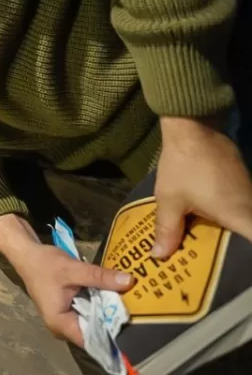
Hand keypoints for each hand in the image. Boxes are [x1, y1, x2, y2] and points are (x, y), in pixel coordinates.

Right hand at [12, 241, 132, 345]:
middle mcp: (62, 328)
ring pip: (93, 322)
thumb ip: (100, 277)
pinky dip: (99, 306)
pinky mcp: (67, 312)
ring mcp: (64, 320)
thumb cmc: (44, 264)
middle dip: (113, 321)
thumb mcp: (73, 269)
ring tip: (128, 303)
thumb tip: (129, 281)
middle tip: (136, 311)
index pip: (93, 340)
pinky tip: (113, 297)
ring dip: (107, 313)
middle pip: (94, 332)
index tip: (133, 323)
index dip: (113, 334)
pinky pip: (88, 314)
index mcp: (60, 324)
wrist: (27, 253)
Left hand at [152, 116, 251, 257]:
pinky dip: (226, 220)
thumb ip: (168, 230)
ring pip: (244, 223)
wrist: (194, 128)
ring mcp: (250, 196)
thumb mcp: (170, 201)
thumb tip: (159, 257)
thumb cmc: (184, 166)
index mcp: (241, 217)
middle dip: (232, 253)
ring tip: (206, 252)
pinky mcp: (242, 186)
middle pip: (248, 237)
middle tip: (210, 266)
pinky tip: (209, 227)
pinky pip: (239, 211)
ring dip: (228, 236)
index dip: (247, 264)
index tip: (236, 274)